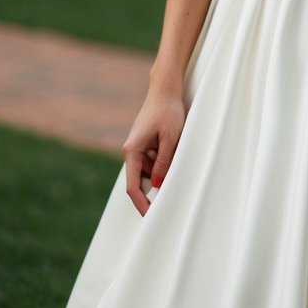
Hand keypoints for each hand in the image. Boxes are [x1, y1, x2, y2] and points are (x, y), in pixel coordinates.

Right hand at [122, 91, 185, 215]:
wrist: (165, 89)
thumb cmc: (168, 111)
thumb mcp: (171, 138)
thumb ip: (164, 163)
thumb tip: (159, 187)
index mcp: (132, 151)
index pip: (133, 187)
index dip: (141, 204)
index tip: (151, 218)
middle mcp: (131, 151)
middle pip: (142, 180)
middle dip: (157, 186)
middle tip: (174, 194)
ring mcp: (137, 148)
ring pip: (150, 170)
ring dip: (163, 170)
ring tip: (177, 150)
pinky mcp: (145, 144)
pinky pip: (153, 160)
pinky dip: (164, 160)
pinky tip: (174, 146)